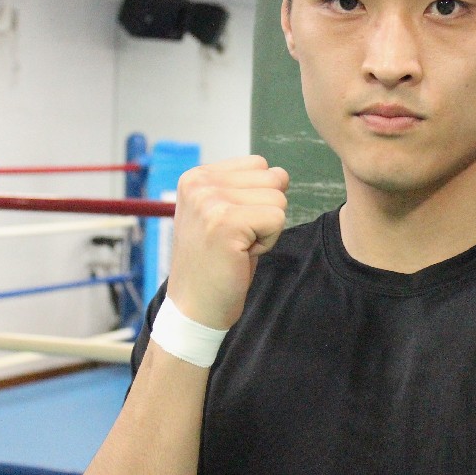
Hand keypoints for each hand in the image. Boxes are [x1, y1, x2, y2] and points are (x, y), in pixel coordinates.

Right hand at [165, 156, 288, 329]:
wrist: (193, 310)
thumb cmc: (215, 264)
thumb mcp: (221, 213)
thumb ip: (244, 188)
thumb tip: (281, 174)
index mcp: (197, 176)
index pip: (259, 165)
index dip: (258, 199)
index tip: (233, 226)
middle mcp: (199, 183)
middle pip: (273, 178)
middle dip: (266, 212)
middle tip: (237, 239)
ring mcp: (210, 201)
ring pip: (279, 198)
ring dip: (268, 228)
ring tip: (239, 247)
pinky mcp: (225, 222)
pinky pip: (278, 219)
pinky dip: (269, 242)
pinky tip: (242, 255)